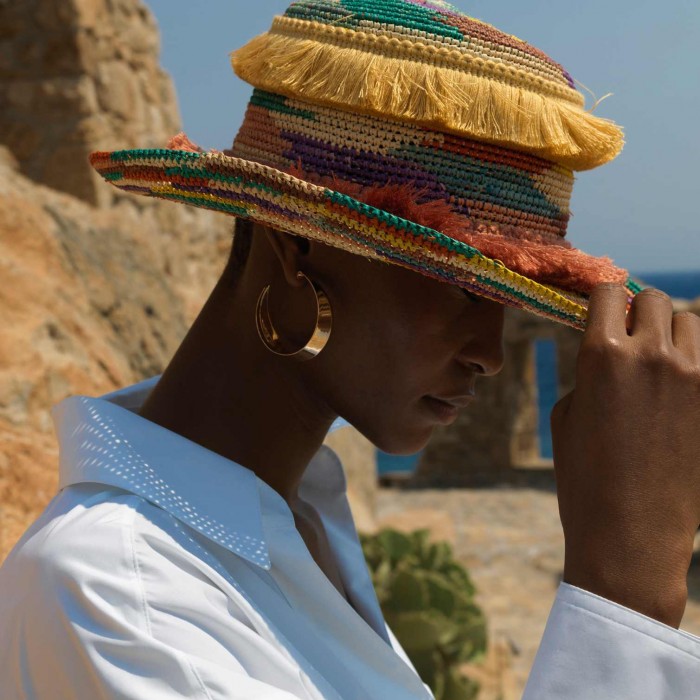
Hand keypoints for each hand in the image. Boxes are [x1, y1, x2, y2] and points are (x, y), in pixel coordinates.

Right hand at [551, 284, 699, 627]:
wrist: (630, 534)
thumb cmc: (584, 477)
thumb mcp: (567, 414)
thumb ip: (590, 371)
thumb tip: (610, 352)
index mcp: (603, 354)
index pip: (609, 292)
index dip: (601, 296)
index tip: (599, 307)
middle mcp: (651, 355)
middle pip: (653, 299)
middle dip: (637, 310)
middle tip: (627, 334)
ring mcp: (693, 377)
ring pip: (690, 322)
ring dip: (671, 331)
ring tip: (656, 359)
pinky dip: (692, 361)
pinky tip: (675, 386)